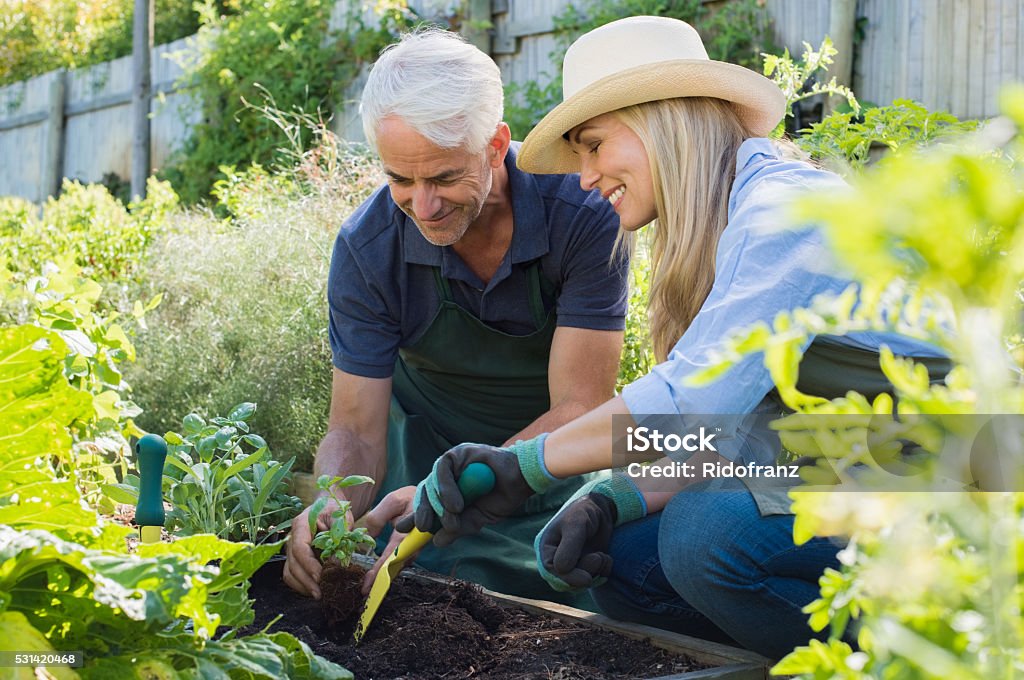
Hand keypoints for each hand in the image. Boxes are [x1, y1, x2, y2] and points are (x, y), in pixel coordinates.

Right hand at [283, 496, 350, 598]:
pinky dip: (301, 585)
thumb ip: (339, 536)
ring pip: (289, 572)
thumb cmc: (334, 511)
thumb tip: (336, 561)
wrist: (327, 507)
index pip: (299, 548)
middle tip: (321, 593)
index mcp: (301, 524)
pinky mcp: (294, 558)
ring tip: (318, 595)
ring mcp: (290, 549)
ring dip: (302, 586)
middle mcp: (291, 537)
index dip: (308, 564)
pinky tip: (314, 590)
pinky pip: (292, 575)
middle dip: (306, 581)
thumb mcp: (340, 517)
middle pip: (293, 563)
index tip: (319, 577)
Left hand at [358, 486, 417, 594]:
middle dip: (380, 581)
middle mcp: (413, 546)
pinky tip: (378, 574)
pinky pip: (400, 562)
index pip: (390, 558)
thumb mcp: (393, 501)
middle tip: (365, 591)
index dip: (378, 572)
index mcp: (407, 534)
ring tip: (369, 587)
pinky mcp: (412, 549)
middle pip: (395, 568)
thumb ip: (378, 517)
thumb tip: (368, 537)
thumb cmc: (410, 497)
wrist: (432, 497)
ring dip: (384, 577)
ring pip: (398, 567)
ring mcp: (414, 549)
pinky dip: (389, 569)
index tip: (368, 585)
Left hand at [395, 436, 553, 546]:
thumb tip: (437, 541)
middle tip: (424, 526)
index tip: (402, 530)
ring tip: (453, 514)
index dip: (413, 515)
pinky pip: (442, 469)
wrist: (522, 481)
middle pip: (425, 493)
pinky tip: (457, 504)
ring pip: (431, 483)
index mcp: (449, 492)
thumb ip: (456, 529)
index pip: (426, 503)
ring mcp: (451, 464)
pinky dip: (447, 488)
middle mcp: (447, 477)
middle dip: (421, 511)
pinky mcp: (458, 452)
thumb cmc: (500, 498)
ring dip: (439, 503)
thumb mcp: (475, 520)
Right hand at [534, 474, 646, 591]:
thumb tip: (561, 570)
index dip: (569, 579)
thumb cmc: (583, 512)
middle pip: (567, 582)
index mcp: (547, 549)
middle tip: (599, 558)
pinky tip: (606, 558)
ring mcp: (573, 564)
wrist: (601, 508)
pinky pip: (595, 579)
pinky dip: (604, 572)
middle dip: (585, 575)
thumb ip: (569, 547)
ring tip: (603, 555)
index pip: (552, 572)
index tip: (587, 579)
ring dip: (596, 572)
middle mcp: (557, 559)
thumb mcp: (575, 525)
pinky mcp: (587, 567)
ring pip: (582, 583)